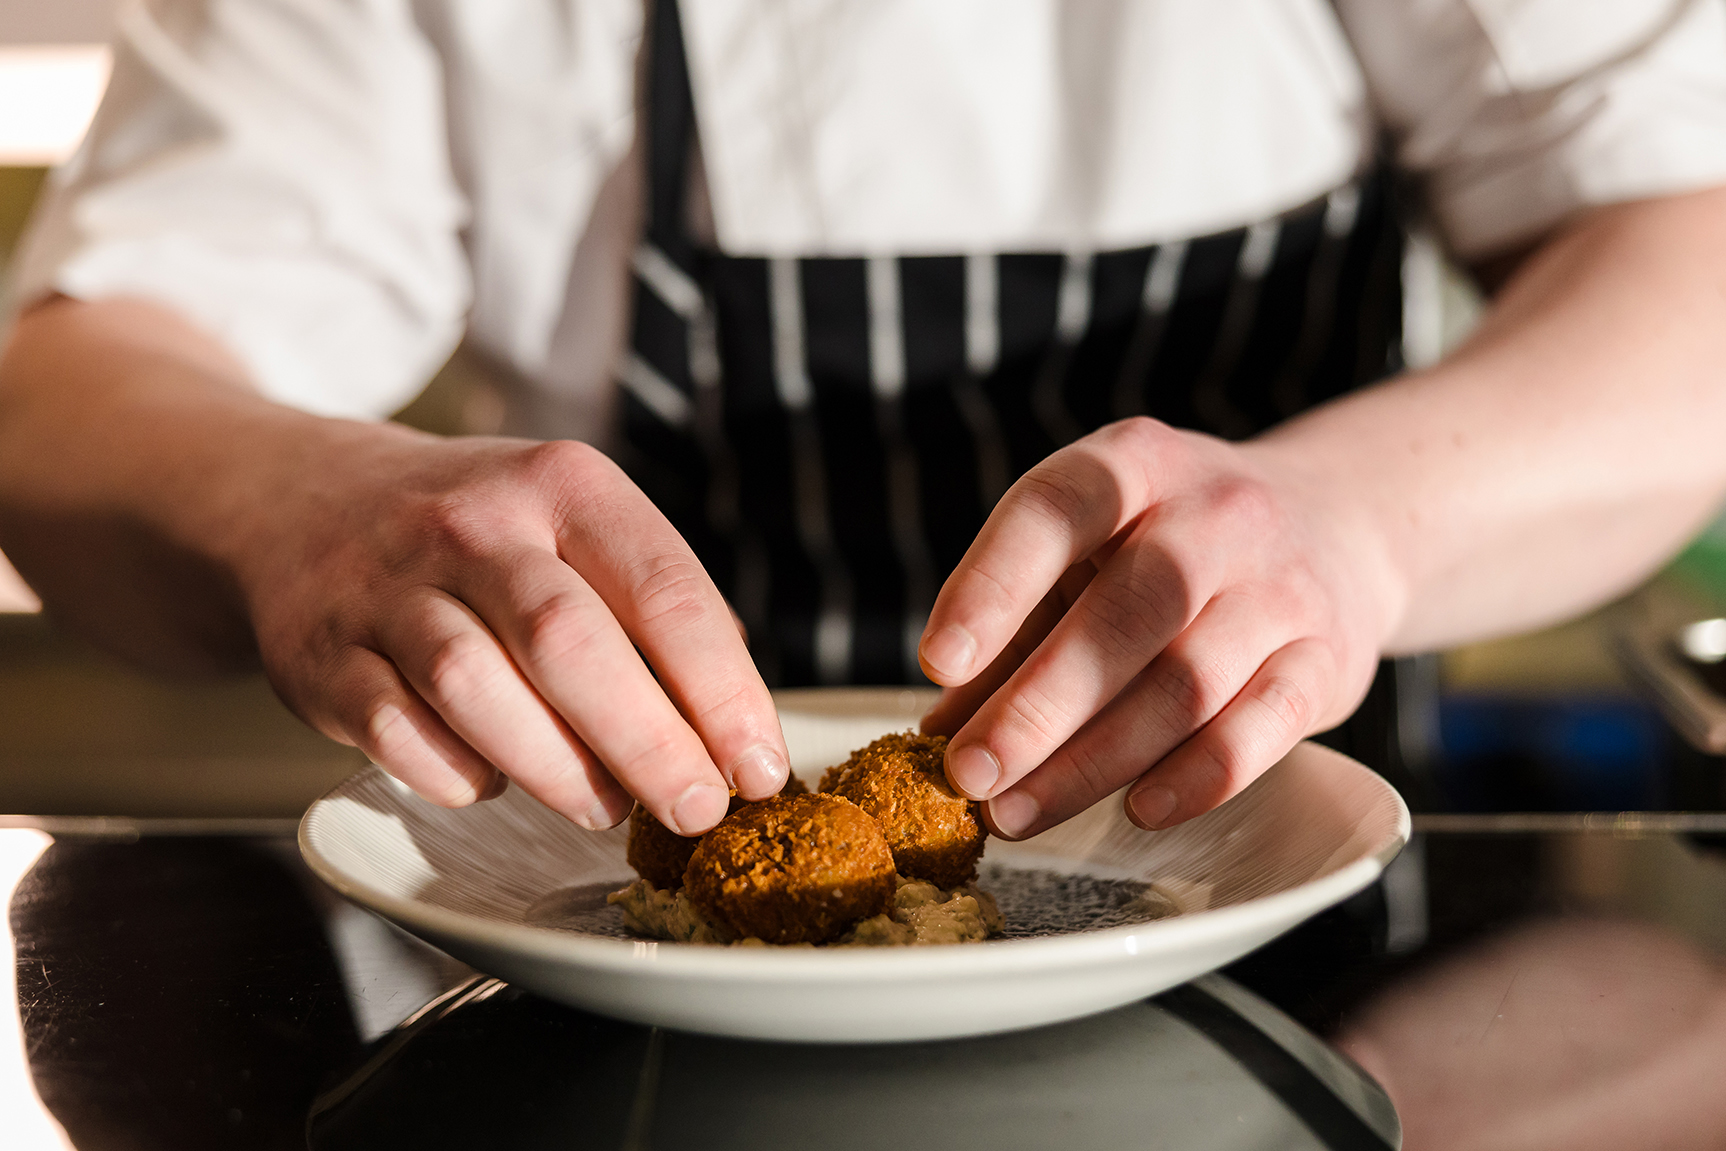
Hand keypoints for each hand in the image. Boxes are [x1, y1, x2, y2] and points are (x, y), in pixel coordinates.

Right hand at [233, 425, 788, 833]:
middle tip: (696, 810)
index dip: (721, 691)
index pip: (663, 588)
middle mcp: (472, 523)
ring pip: (475, 688)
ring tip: (603, 805)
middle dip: (648, 743)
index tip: (758, 768)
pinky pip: (394, 732)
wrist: (303, 501)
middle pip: (570, 642)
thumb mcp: (574, 522)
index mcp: (562, 485)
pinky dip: (454, 773)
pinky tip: (490, 780)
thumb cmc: (481, 535)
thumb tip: (738, 723)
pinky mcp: (320, 655)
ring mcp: (384, 586)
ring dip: (555, 768)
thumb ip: (654, 605)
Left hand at [916, 417, 1399, 838]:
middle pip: (1123, 617)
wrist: (1339, 523)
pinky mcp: (1328, 659)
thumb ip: (1015, 631)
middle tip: (967, 774)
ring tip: (1017, 812)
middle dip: (1034, 707)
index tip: (936, 663)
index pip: (1054, 511)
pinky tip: (1136, 810)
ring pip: (1185, 684)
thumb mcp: (1089, 552)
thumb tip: (942, 732)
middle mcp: (1215, 513)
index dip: (990, 587)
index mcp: (1134, 464)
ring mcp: (1281, 586)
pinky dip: (1197, 778)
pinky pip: (1263, 728)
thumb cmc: (1170, 548)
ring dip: (1092, 761)